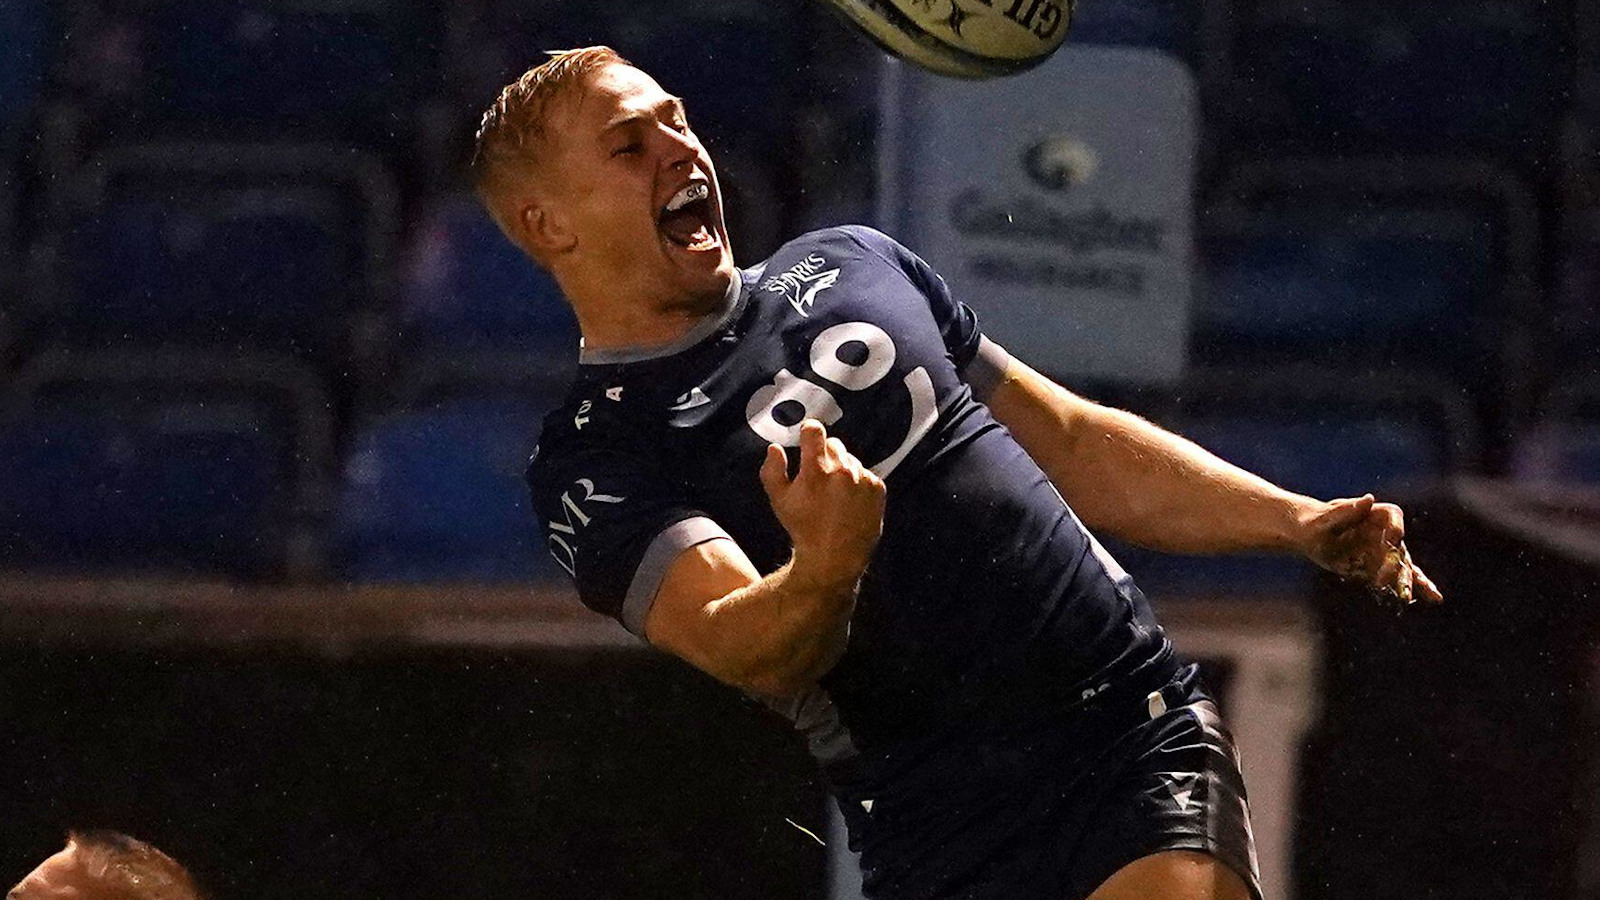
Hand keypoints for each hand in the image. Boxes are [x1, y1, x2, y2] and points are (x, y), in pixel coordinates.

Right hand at [759, 419, 886, 592]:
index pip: (815, 430)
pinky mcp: (877, 488)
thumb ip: (772, 470)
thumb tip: (775, 449)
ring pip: (850, 459)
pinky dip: (858, 483)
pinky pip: (866, 473)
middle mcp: (842, 471)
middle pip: (834, 444)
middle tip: (818, 477)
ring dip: (842, 469)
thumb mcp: (778, 500)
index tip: (807, 436)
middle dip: (824, 455)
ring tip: (834, 495)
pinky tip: (848, 502)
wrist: (835, 556)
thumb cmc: (805, 529)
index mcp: (816, 470)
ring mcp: (863, 479)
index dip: (808, 431)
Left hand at [1298, 494, 1442, 604]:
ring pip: (1403, 566)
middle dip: (1399, 566)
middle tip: (1398, 584)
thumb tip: (1369, 498)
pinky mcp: (1380, 566)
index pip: (1394, 518)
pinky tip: (1433, 598)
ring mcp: (1384, 550)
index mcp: (1374, 513)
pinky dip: (1413, 587)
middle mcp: (1385, 531)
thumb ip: (1346, 511)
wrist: (1312, 535)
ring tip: (1434, 597)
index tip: (1393, 540)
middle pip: (1399, 547)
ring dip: (1413, 581)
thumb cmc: (1316, 523)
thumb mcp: (1326, 519)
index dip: (1395, 529)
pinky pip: (1398, 577)